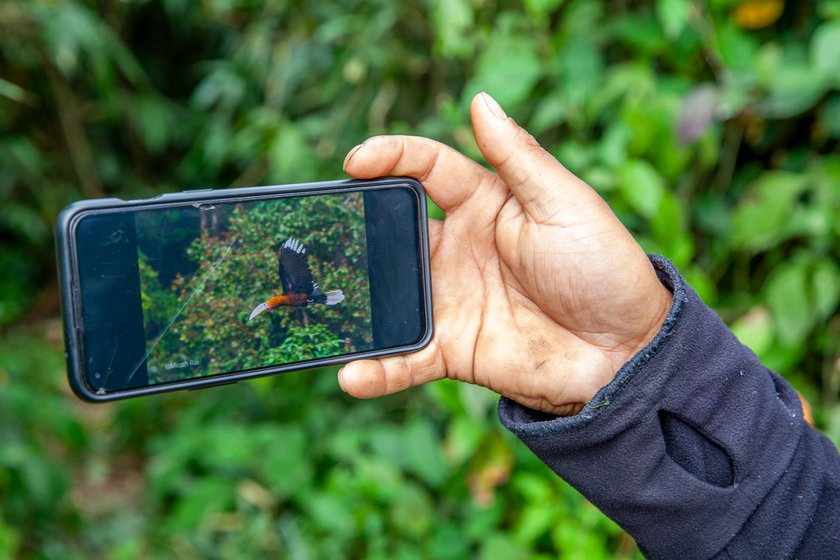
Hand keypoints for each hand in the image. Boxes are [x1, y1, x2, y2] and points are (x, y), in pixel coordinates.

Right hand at [339, 92, 671, 415]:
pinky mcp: (453, 348)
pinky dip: (378, 368)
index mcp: (485, 205)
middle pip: (392, 230)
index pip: (425, 169)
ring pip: (390, 295)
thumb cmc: (603, 267)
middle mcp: (459, 249)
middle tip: (322, 232)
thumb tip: (479, 100)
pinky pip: (407, 357)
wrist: (626, 351)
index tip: (356, 162)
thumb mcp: (564, 204)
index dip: (390, 157)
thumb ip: (518, 157)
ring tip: (321, 303)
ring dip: (357, 301)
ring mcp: (452, 299)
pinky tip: (352, 373)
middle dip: (357, 227)